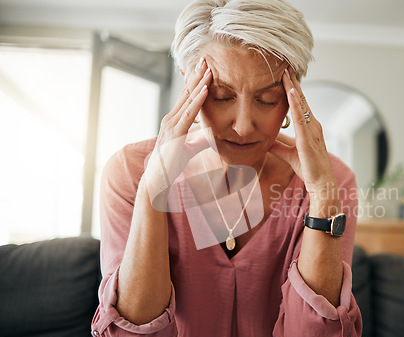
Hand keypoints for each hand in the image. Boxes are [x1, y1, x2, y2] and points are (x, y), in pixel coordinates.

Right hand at [144, 58, 212, 210]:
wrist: (158, 179)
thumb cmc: (172, 164)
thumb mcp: (190, 149)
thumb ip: (201, 140)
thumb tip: (214, 135)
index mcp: (174, 120)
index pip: (186, 97)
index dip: (195, 82)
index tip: (204, 68)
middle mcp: (171, 119)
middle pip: (186, 93)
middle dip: (196, 75)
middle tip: (206, 58)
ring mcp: (171, 125)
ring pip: (188, 100)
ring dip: (199, 83)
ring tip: (208, 68)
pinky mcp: (175, 133)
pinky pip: (188, 114)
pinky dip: (197, 101)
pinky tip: (205, 90)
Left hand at [270, 68, 335, 199]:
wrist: (321, 183)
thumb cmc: (309, 169)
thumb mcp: (289, 154)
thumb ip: (279, 145)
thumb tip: (266, 140)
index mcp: (309, 127)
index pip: (299, 104)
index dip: (292, 90)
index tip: (285, 76)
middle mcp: (313, 125)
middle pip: (301, 99)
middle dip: (293, 83)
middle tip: (285, 65)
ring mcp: (312, 129)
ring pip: (301, 104)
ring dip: (293, 87)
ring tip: (286, 72)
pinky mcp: (308, 137)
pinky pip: (301, 117)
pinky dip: (295, 104)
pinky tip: (290, 92)